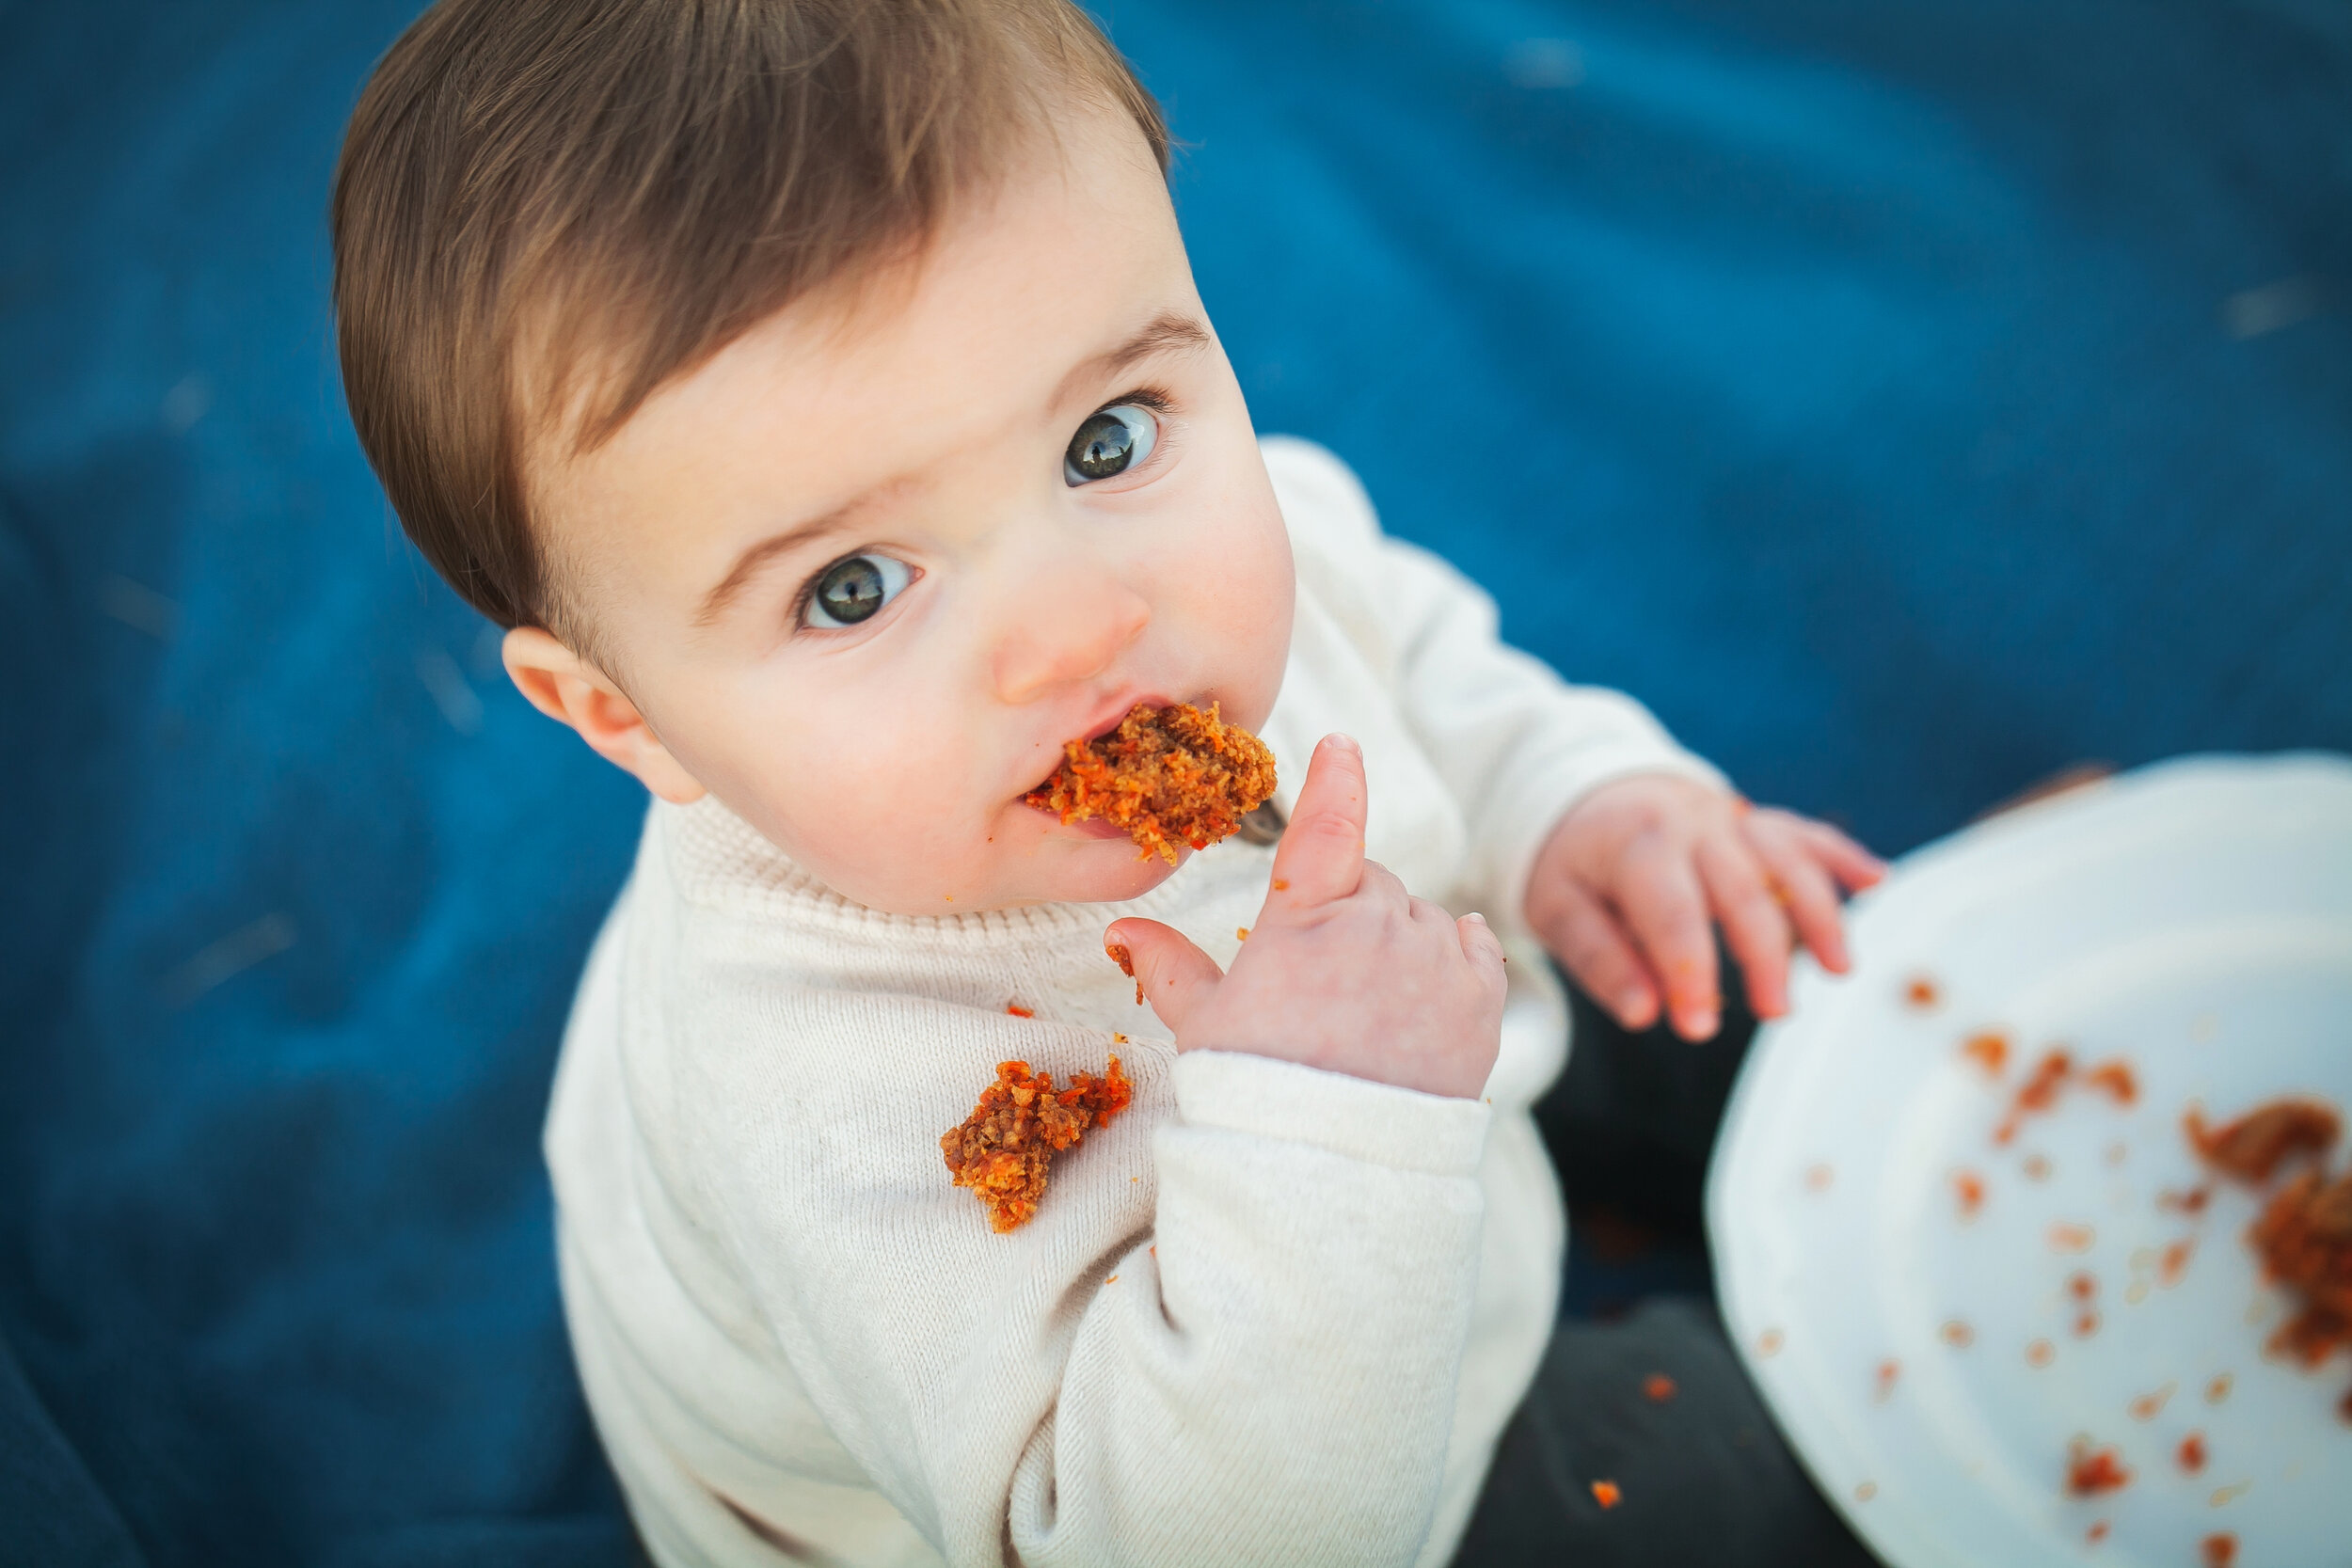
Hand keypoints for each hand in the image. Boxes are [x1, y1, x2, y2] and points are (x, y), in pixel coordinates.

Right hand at [1106, 734, 1506, 1099]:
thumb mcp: (1202, 1025)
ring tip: (1368, 1011)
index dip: (1336, 777)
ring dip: (1402, 942)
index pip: (1327, 825)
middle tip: (1322, 983)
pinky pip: (1476, 946)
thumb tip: (1122, 929)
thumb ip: (1167, 967)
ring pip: (1423, 916)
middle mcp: (1376, 923)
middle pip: (1372, 884)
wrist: (1329, 1168)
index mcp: (1303, 918)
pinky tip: (1428, 989)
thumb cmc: (1256, 1092)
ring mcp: (1433, 959)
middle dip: (1351, 913)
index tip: (1341, 744)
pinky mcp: (1480, 1000)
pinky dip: (1457, 956)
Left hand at [1523, 774, 1883, 1040]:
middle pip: (1740, 888)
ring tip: (1839, 969)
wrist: (1585, 789)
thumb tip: (1644, 1014)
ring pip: (1785, 859)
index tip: (1698, 1026)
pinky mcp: (1755, 822)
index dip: (1689, 971)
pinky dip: (1842, 856)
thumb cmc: (1572, 861)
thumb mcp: (1558, 907)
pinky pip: (1804, 834)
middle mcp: (1692, 824)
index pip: (1671, 911)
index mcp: (1636, 843)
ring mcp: (1730, 819)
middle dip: (1763, 952)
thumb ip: (1600, 959)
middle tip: (1776, 1012)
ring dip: (1819, 912)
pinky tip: (1879, 881)